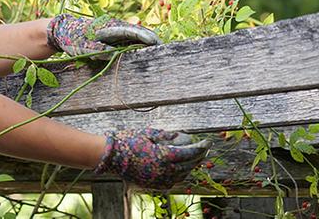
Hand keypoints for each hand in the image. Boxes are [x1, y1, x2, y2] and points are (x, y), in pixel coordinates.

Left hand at [46, 14, 161, 57]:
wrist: (63, 31)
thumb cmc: (72, 39)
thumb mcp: (82, 46)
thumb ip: (96, 49)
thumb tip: (112, 54)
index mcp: (108, 27)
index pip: (130, 31)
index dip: (144, 36)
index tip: (155, 42)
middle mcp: (114, 27)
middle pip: (137, 33)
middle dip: (151, 40)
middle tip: (164, 50)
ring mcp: (114, 31)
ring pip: (135, 36)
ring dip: (146, 43)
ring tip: (161, 52)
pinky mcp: (113, 36)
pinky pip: (129, 40)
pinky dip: (138, 45)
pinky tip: (146, 53)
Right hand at [95, 128, 210, 188]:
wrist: (111, 157)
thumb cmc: (129, 141)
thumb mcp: (149, 133)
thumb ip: (167, 136)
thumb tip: (183, 136)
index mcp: (163, 156)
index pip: (190, 153)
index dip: (201, 147)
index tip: (207, 142)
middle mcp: (164, 170)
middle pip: (189, 164)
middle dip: (199, 156)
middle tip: (203, 149)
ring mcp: (159, 179)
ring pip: (183, 174)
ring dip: (190, 165)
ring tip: (194, 157)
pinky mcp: (154, 184)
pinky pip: (173, 180)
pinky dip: (180, 173)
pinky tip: (181, 167)